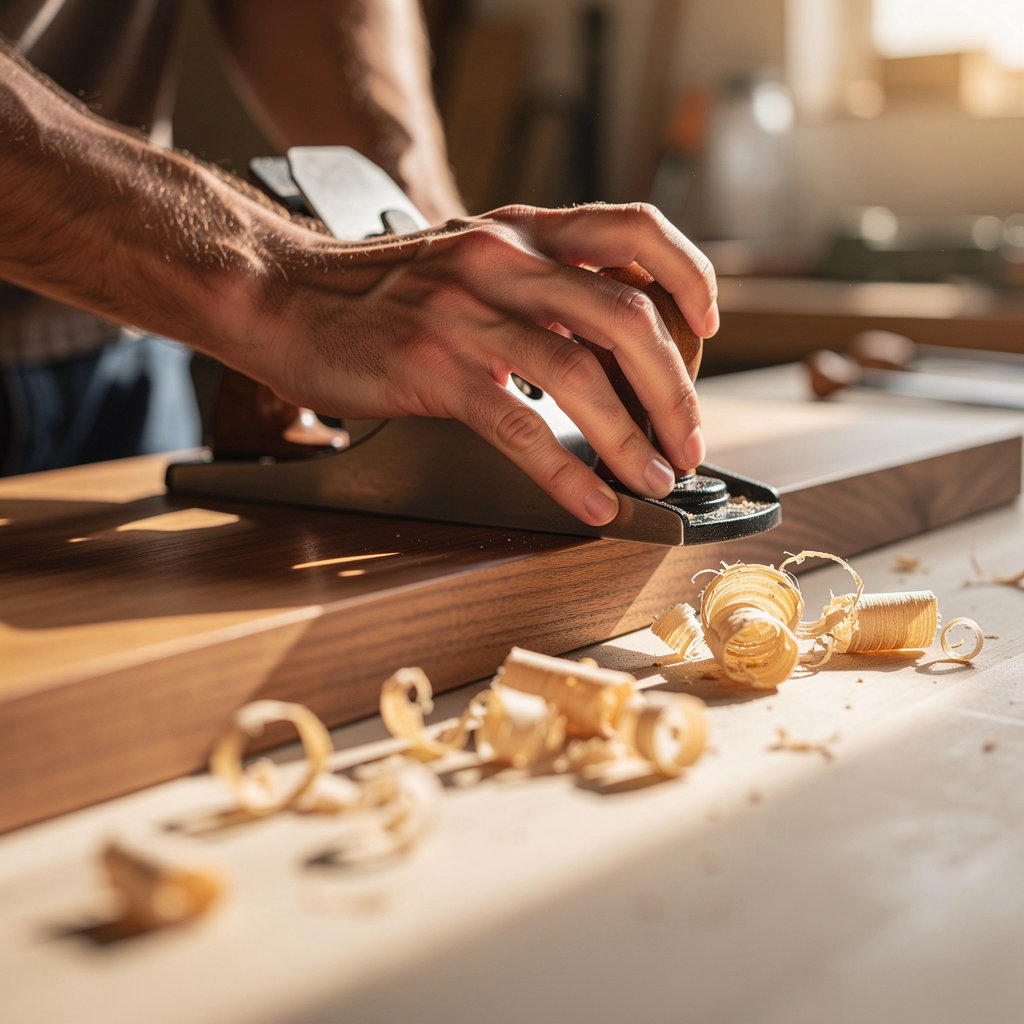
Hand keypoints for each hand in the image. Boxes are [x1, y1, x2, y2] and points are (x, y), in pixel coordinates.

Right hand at [246, 202, 717, 526]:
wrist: (282, 296)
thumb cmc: (377, 292)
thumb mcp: (466, 262)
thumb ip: (534, 282)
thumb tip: (610, 338)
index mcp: (519, 230)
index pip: (635, 230)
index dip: (690, 277)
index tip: (709, 331)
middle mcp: (501, 258)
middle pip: (626, 315)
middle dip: (676, 389)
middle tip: (690, 440)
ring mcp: (465, 312)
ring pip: (580, 374)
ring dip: (633, 438)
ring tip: (656, 478)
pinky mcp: (431, 366)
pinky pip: (519, 425)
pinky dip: (567, 473)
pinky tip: (593, 504)